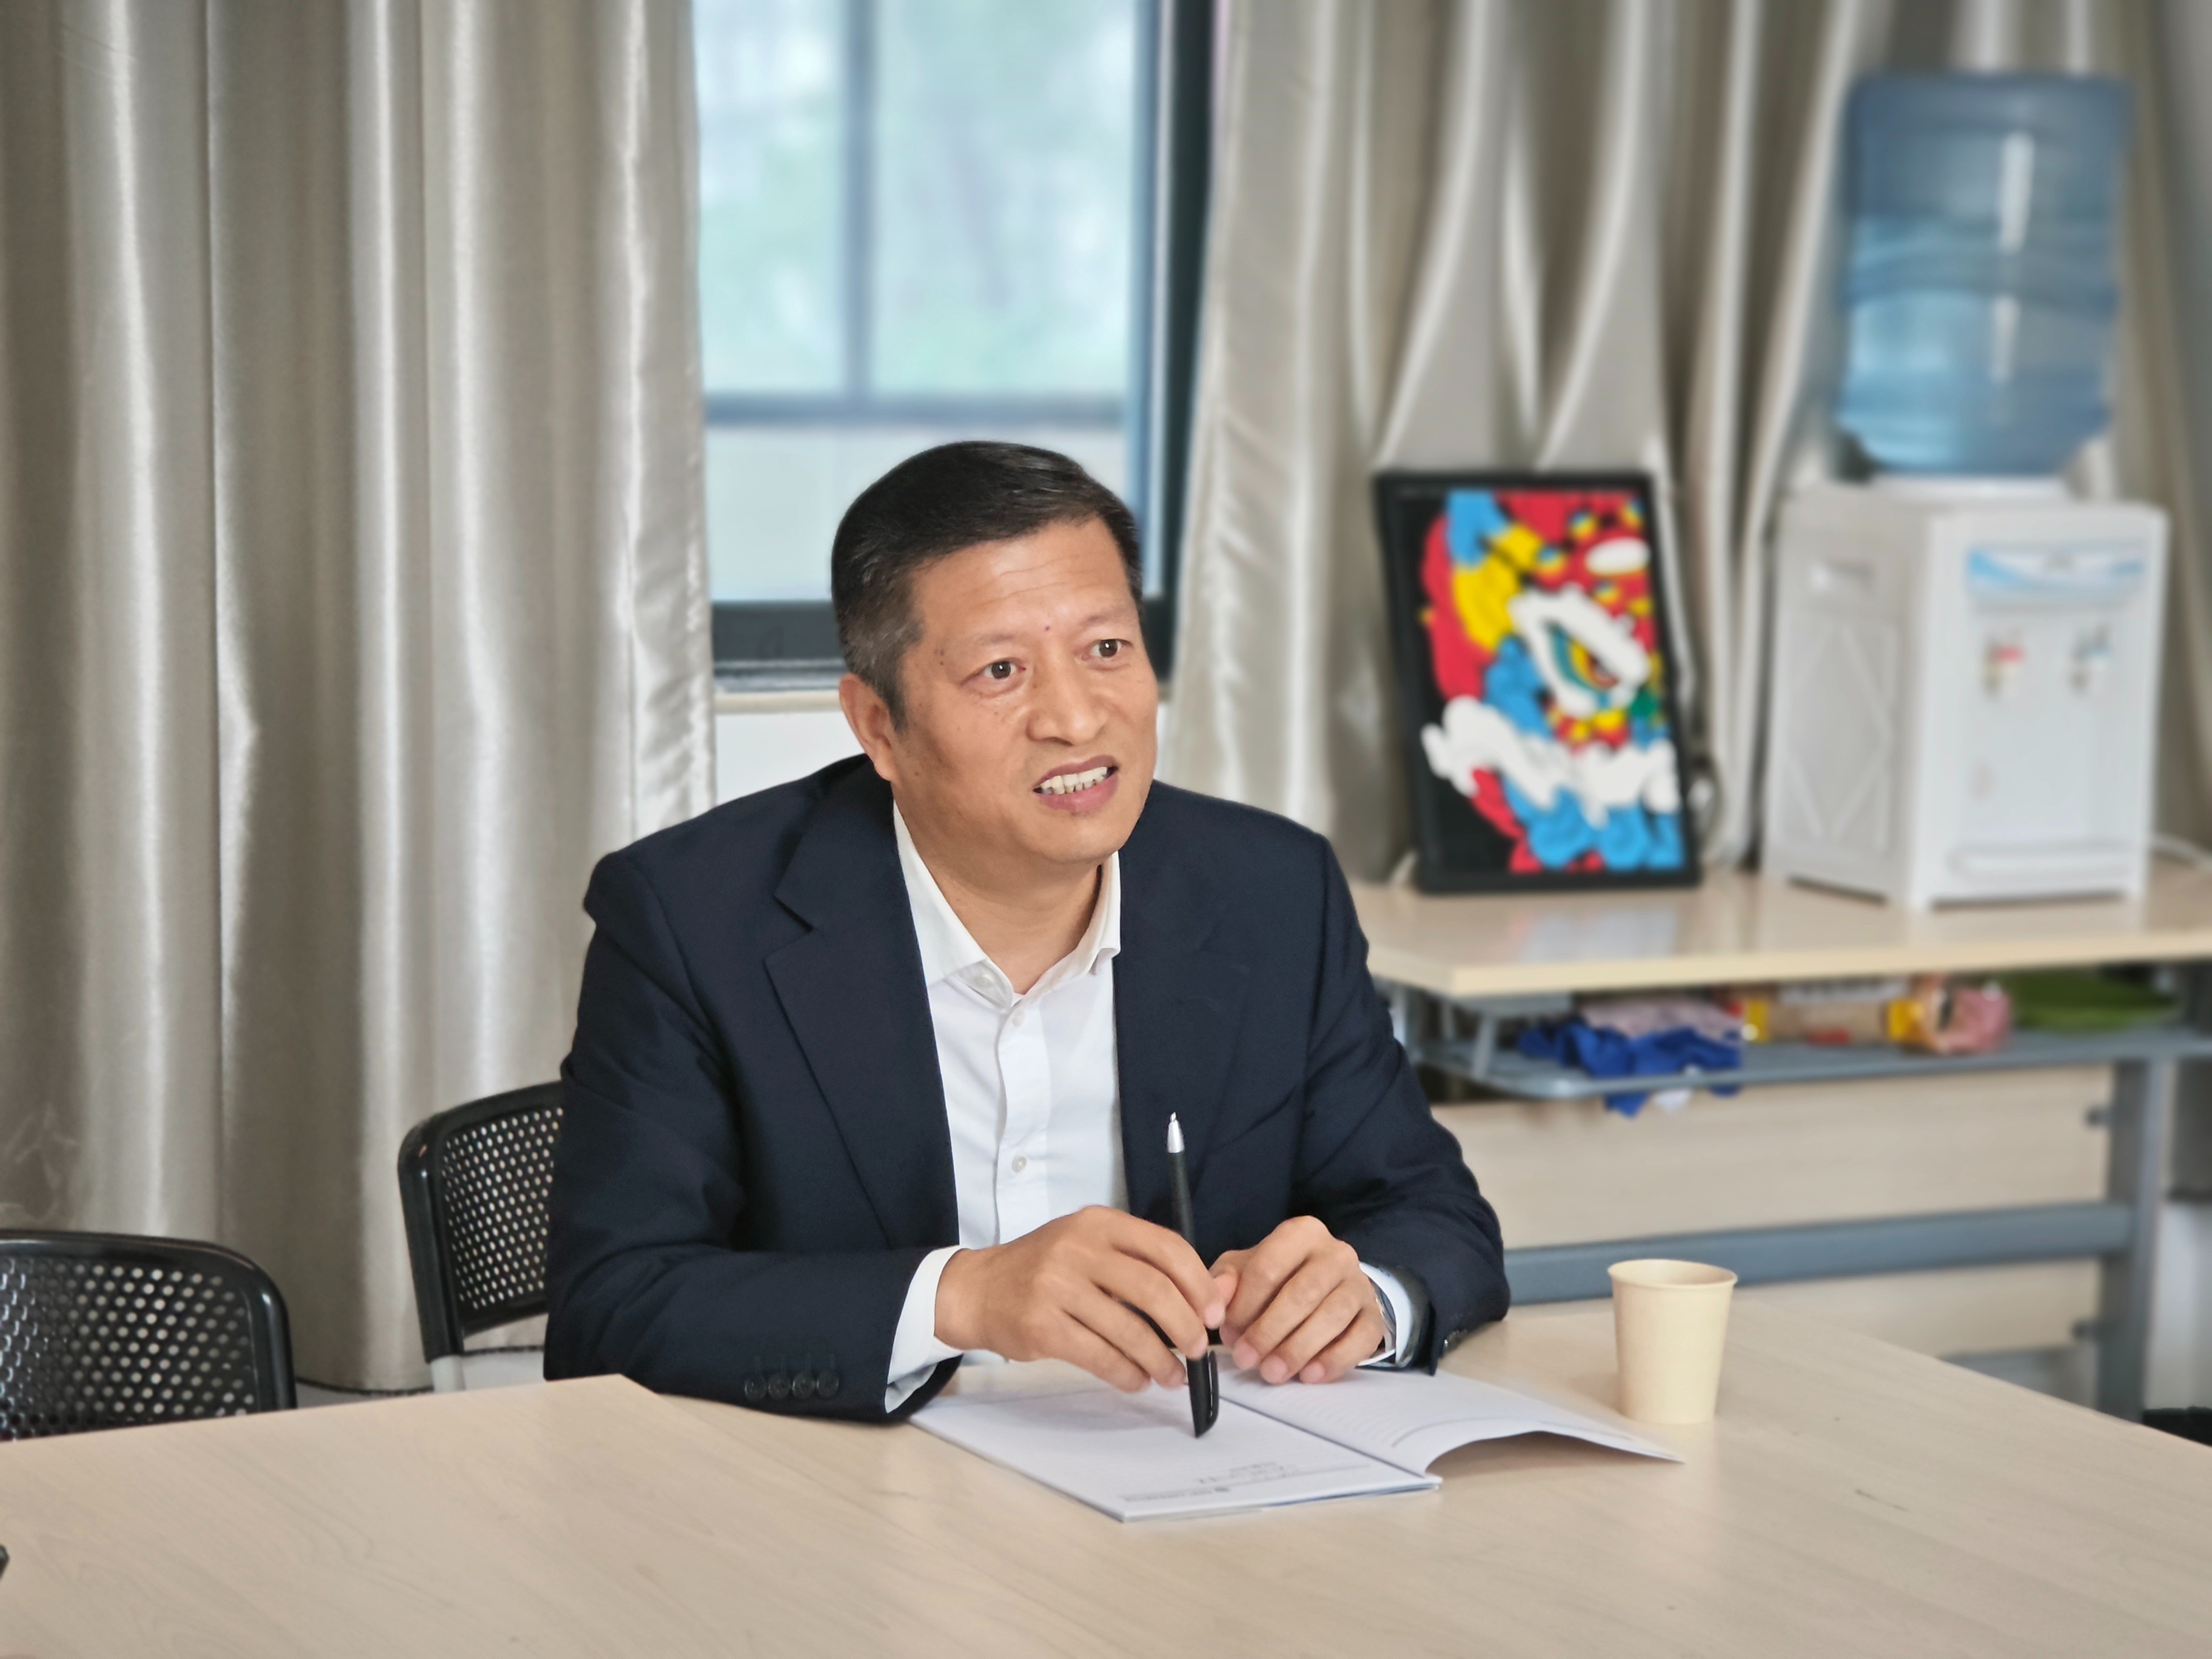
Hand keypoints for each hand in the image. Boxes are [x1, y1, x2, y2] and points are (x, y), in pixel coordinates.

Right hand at [934, 1206, 1225, 1392]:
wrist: (979, 1290)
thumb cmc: (1045, 1269)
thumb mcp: (1089, 1245)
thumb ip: (1140, 1262)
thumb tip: (1206, 1298)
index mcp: (1099, 1223)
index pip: (1166, 1247)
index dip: (1199, 1283)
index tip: (1214, 1313)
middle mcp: (1078, 1249)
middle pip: (1154, 1290)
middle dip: (1186, 1327)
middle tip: (1197, 1350)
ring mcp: (1057, 1287)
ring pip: (1129, 1330)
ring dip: (1160, 1360)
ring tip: (1172, 1376)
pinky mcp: (1042, 1326)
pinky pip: (1101, 1356)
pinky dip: (1128, 1374)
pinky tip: (1137, 1380)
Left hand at [1212, 1215, 1384, 1384]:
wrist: (1328, 1287)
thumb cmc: (1279, 1278)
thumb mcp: (1245, 1269)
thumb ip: (1226, 1279)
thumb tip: (1216, 1296)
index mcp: (1301, 1233)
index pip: (1269, 1267)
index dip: (1245, 1304)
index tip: (1228, 1332)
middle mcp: (1336, 1253)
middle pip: (1303, 1293)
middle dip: (1270, 1330)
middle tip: (1246, 1359)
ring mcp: (1360, 1284)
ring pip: (1332, 1316)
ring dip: (1298, 1349)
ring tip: (1272, 1372)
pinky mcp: (1374, 1316)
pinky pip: (1361, 1339)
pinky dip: (1334, 1360)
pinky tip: (1309, 1374)